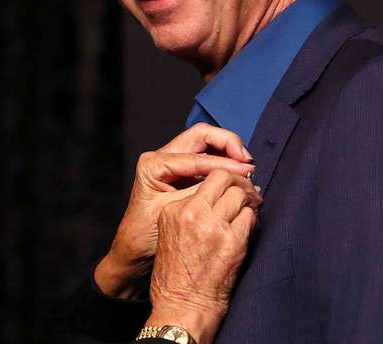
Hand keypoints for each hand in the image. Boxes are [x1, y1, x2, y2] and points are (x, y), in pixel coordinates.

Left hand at [95, 124, 254, 297]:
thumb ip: (200, 193)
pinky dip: (224, 161)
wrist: (134, 247)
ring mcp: (171, 161)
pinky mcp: (181, 171)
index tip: (247, 170)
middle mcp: (161, 156)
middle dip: (228, 144)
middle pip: (202, 135)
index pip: (196, 155)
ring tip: (247, 167)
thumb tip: (232, 181)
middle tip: (248, 161)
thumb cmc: (146, 234)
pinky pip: (206, 157)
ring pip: (206, 143)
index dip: (225, 162)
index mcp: (154, 164)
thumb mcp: (175, 211)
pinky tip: (238, 173)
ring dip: (228, 151)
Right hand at [146, 170, 260, 343]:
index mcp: (174, 210)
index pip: (204, 179)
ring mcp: (213, 227)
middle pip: (223, 179)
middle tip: (249, 190)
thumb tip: (220, 197)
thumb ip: (190, 212)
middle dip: (240, 181)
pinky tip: (251, 226)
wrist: (183, 305)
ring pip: (240, 195)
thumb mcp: (171, 234)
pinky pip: (251, 218)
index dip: (224, 180)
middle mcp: (192, 213)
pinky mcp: (232, 242)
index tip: (232, 185)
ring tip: (252, 207)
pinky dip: (254, 219)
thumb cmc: (176, 275)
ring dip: (249, 200)